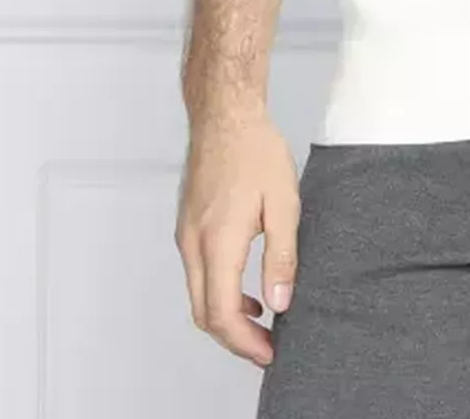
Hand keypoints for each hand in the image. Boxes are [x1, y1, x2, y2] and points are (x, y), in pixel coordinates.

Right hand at [175, 109, 301, 365]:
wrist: (225, 115)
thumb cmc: (256, 151)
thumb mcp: (284, 203)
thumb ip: (282, 256)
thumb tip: (280, 303)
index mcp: (218, 242)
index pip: (222, 313)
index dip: (245, 343)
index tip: (270, 353)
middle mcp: (193, 244)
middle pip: (204, 313)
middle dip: (234, 340)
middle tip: (267, 347)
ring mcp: (186, 235)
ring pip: (198, 295)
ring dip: (226, 317)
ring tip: (262, 322)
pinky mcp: (187, 226)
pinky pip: (198, 274)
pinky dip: (219, 292)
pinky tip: (246, 288)